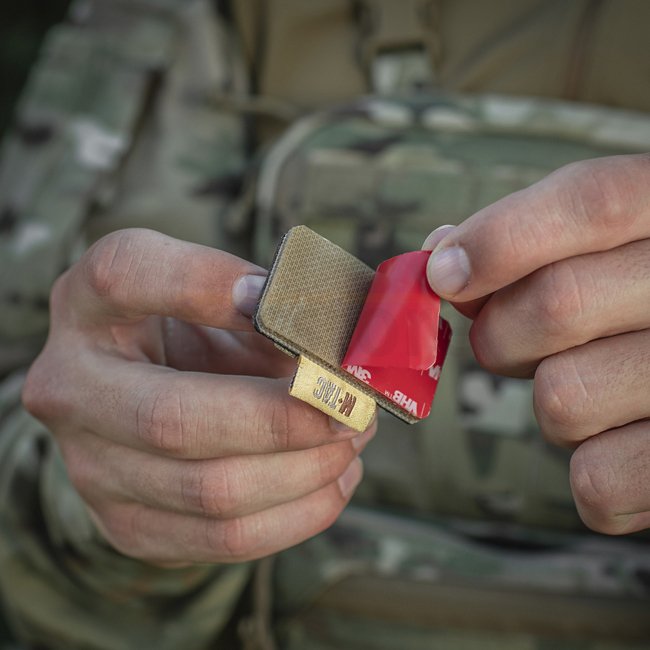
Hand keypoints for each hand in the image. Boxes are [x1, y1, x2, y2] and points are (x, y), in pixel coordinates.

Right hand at [23, 229, 373, 564]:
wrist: (141, 385)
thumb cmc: (190, 325)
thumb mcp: (214, 290)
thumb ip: (261, 302)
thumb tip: (331, 346)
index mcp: (88, 304)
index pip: (127, 276)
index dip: (211, 286)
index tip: (283, 299)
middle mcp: (70, 388)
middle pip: (174, 421)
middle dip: (285, 419)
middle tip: (351, 405)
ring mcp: (90, 468)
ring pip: (211, 493)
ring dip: (306, 470)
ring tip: (352, 438)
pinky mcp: (129, 525)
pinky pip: (225, 540)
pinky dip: (300, 513)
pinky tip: (334, 480)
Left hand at [423, 154, 649, 534]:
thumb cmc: (637, 301)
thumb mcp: (606, 247)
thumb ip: (527, 241)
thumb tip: (441, 257)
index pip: (591, 203)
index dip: (499, 239)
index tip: (442, 274)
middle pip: (556, 304)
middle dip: (501, 332)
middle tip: (509, 339)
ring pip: (562, 398)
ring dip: (550, 401)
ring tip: (591, 387)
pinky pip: (595, 479)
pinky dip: (587, 469)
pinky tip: (617, 440)